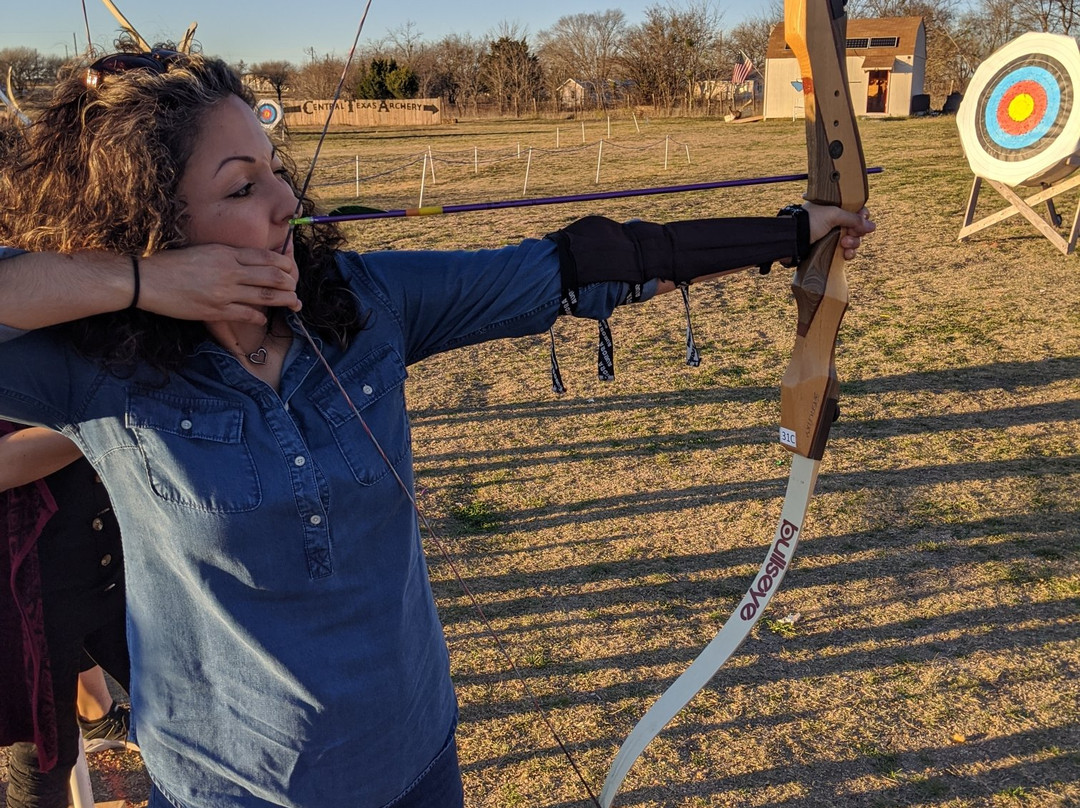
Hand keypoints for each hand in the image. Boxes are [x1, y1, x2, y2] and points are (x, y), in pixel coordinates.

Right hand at [139, 245, 299, 324]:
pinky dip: (260, 317)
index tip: (291, 270)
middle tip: (296, 289)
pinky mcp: (216, 310)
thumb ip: (227, 256)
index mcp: (227, 253)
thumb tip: (248, 263)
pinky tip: (264, 319)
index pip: (266, 256)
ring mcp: (225, 292)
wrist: (148, 280)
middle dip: (290, 284)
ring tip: (294, 303)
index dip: (284, 264)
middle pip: (272, 276)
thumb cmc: (173, 264)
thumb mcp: (204, 251)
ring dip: (285, 301)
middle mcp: (230, 271)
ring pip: (266, 297)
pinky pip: (247, 315)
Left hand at [803, 202, 874, 259]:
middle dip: (857, 232)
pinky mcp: (830, 249)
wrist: (792, 239)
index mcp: (835, 208)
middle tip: (850, 234)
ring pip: (853, 240)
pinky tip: (846, 255)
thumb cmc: (811, 221)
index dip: (862, 216)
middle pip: (857, 227)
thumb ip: (853, 219)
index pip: (856, 211)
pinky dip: (849, 253)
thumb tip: (872, 226)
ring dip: (853, 243)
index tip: (862, 219)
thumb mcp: (833, 214)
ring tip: (844, 244)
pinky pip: (846, 251)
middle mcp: (835, 221)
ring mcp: (833, 235)